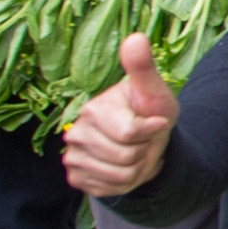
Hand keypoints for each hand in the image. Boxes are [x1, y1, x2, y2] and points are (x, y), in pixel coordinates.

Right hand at [62, 32, 177, 198]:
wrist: (142, 139)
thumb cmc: (149, 111)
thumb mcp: (154, 91)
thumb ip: (144, 68)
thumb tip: (136, 38)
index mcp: (94, 109)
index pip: (131, 134)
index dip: (151, 131)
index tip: (154, 123)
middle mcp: (76, 132)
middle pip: (126, 158)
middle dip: (144, 152)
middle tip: (142, 141)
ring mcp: (73, 156)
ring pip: (119, 177)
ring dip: (137, 169)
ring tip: (135, 153)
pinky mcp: (76, 177)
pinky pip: (107, 190)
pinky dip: (123, 183)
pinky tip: (122, 166)